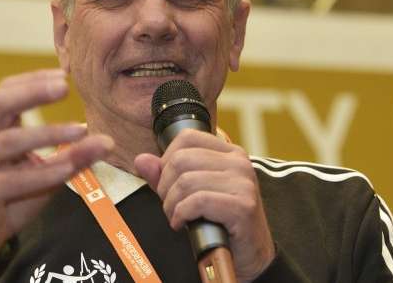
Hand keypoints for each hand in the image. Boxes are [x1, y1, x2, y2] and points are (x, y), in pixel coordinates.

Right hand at [0, 69, 113, 255]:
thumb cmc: (11, 192)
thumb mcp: (43, 169)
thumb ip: (71, 154)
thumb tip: (107, 141)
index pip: (6, 90)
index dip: (34, 79)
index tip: (65, 74)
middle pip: (0, 103)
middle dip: (32, 91)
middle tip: (64, 86)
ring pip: (8, 142)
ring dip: (47, 134)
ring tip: (80, 132)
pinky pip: (12, 180)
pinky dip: (42, 173)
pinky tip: (67, 168)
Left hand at [134, 129, 273, 281]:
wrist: (251, 255)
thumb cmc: (220, 221)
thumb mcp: (191, 193)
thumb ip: (165, 175)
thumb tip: (141, 160)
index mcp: (229, 152)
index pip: (187, 137)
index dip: (167, 160)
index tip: (168, 183)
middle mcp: (239, 162)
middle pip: (181, 159)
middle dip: (165, 185)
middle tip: (170, 205)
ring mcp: (243, 183)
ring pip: (186, 181)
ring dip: (171, 204)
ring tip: (176, 216)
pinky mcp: (242, 206)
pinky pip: (197, 201)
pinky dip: (182, 214)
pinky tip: (182, 223)